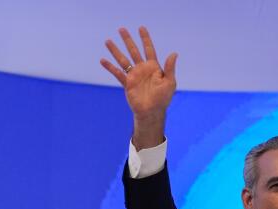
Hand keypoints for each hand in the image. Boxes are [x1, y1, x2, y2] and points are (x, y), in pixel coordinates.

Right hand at [100, 27, 176, 148]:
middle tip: (121, 29)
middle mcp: (142, 69)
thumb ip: (169, 68)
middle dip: (128, 40)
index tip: (141, 28)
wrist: (152, 112)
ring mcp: (134, 76)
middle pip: (133, 51)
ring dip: (115, 51)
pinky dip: (110, 67)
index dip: (145, 39)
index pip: (149, 49)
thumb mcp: (170, 83)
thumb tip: (174, 53)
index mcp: (153, 67)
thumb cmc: (163, 99)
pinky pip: (117, 73)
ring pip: (123, 60)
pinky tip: (102, 60)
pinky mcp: (127, 84)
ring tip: (108, 41)